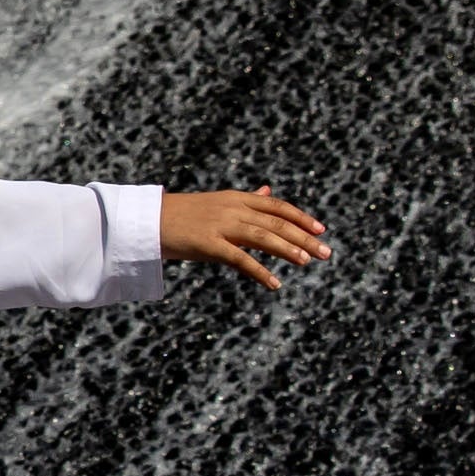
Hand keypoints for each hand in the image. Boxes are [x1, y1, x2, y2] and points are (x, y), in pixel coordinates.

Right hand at [161, 188, 327, 290]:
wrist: (148, 221)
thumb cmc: (183, 215)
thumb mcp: (218, 203)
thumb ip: (246, 201)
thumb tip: (267, 192)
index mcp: (236, 198)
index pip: (277, 206)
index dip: (301, 217)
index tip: (321, 229)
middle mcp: (232, 209)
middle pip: (276, 222)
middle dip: (304, 237)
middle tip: (326, 252)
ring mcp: (221, 225)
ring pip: (263, 237)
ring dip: (288, 250)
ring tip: (307, 262)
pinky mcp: (209, 244)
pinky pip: (240, 259)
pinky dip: (260, 272)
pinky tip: (275, 283)